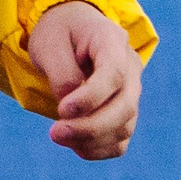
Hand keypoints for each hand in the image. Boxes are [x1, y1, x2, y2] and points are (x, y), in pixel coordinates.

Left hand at [29, 0, 141, 158]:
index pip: (114, 75)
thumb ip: (61, 75)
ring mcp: (131, 92)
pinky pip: (119, 141)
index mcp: (113, 40)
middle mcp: (130, 67)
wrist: (71, 30)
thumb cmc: (59, 32)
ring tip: (57, 134)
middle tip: (55, 133)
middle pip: (125, 106)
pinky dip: (98, 149)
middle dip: (91, 127)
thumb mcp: (49, 44)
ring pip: (124, 127)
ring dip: (91, 141)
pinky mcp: (123, 113)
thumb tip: (71, 110)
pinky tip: (73, 144)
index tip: (62, 110)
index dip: (91, 98)